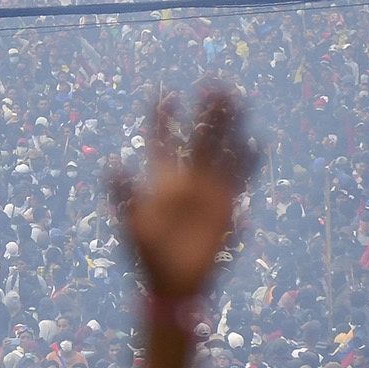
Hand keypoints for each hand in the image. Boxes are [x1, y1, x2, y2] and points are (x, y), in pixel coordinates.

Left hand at [108, 89, 255, 301]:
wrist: (174, 283)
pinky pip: (240, 176)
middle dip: (205, 114)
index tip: (163, 93)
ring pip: (220, 150)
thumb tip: (112, 165)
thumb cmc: (148, 257)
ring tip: (237, 100)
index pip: (160, 142)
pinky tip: (257, 140)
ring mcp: (207, 189)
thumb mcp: (132, 225)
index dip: (161, 119)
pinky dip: (249, 160)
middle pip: (197, 139)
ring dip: (229, 128)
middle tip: (213, 84)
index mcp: (160, 182)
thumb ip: (124, 194)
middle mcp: (185, 180)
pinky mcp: (226, 204)